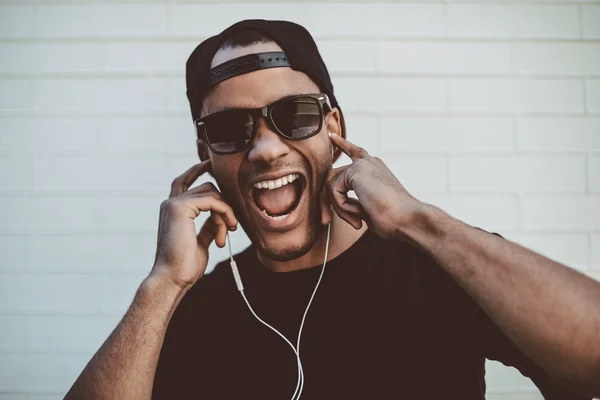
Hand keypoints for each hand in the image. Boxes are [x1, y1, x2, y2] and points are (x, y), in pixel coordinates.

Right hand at [149, 160, 237, 289]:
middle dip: (224, 206)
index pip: (185, 181)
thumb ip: (208, 226)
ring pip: (212, 193)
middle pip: (206, 188)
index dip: (197, 170)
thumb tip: (219, 217)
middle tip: (233, 227)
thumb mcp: (200, 241)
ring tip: (226, 236)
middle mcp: (170, 203)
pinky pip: (212, 200)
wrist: (173, 277)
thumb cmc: (185, 265)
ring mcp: (174, 203)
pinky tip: (226, 229)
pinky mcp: (180, 207)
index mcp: (172, 210)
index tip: (210, 164)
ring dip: (226, 214)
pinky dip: (224, 213)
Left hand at [320, 134, 422, 240]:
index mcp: (375, 168)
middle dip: (334, 201)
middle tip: (347, 221)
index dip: (342, 144)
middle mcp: (368, 162)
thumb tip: (336, 199)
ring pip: (332, 186)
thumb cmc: (392, 219)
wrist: (406, 218)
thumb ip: (353, 199)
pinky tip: (359, 214)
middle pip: (334, 175)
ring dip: (341, 208)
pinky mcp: (355, 171)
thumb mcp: (369, 207)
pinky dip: (342, 208)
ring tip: (358, 220)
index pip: (355, 153)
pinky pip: (334, 191)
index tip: (332, 136)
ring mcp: (361, 164)